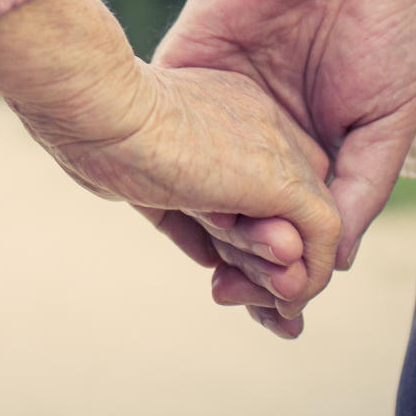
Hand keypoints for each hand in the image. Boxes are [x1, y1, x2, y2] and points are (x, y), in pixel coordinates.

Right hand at [14, 60, 340, 329]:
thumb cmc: (93, 132)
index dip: (250, 225)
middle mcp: (261, 120)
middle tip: (264, 302)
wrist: (99, 109)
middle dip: (277, 257)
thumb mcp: (142, 173)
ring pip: (308, 218)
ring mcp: (275, 146)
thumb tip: (209, 255)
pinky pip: (322, 233)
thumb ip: (182, 208)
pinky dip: (310, 274)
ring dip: (287, 273)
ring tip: (273, 308)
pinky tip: (284, 302)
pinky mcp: (281, 179)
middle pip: (290, 198)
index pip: (261, 174)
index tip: (225, 266)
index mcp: (227, 108)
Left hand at [155, 0, 415, 278]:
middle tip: (240, 305)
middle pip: (239, 222)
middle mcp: (256, 142)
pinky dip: (170, 185)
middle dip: (241, 271)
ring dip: (203, 242)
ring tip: (218, 283)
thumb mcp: (388, 115)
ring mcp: (215, 114)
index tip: (288, 316)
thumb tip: (337, 258)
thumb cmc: (376, 18)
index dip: (292, 275)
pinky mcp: (180, 81)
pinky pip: (165, 142)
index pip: (292, 229)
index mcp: (309, 153)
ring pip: (198, 194)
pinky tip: (182, 225)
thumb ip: (362, 184)